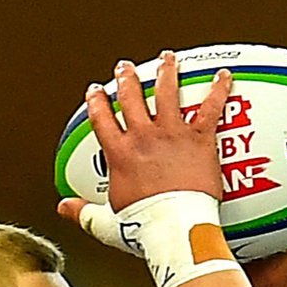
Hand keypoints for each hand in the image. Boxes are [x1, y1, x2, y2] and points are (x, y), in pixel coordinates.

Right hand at [73, 51, 231, 213]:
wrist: (174, 227)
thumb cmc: (143, 226)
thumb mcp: (106, 222)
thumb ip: (83, 212)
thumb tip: (65, 208)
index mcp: (120, 155)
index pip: (102, 119)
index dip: (96, 102)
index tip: (95, 92)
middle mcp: (144, 137)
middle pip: (132, 97)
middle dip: (126, 79)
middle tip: (125, 68)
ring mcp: (172, 134)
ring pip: (167, 92)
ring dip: (166, 72)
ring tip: (166, 59)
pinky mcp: (199, 138)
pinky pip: (211, 106)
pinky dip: (218, 89)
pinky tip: (222, 77)